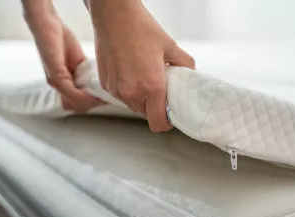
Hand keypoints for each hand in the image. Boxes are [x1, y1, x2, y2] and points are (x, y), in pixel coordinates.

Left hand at [24, 2, 103, 112]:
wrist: (45, 23)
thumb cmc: (58, 38)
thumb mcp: (77, 59)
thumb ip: (84, 72)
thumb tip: (95, 81)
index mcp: (62, 82)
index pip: (76, 103)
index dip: (90, 103)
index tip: (104, 99)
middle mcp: (57, 84)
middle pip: (76, 106)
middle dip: (92, 104)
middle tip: (105, 99)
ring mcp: (55, 81)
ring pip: (73, 102)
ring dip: (89, 102)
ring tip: (102, 97)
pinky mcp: (55, 74)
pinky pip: (70, 91)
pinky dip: (83, 95)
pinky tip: (93, 93)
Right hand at [90, 1, 194, 131]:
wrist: (113, 16)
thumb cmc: (139, 28)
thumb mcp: (170, 46)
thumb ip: (184, 65)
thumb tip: (189, 75)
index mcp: (151, 86)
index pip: (158, 123)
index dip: (166, 122)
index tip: (169, 114)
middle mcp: (131, 92)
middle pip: (146, 115)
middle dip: (154, 106)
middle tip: (159, 88)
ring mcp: (116, 90)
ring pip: (132, 106)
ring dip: (140, 98)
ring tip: (143, 76)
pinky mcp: (105, 84)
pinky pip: (120, 95)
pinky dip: (126, 89)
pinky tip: (130, 71)